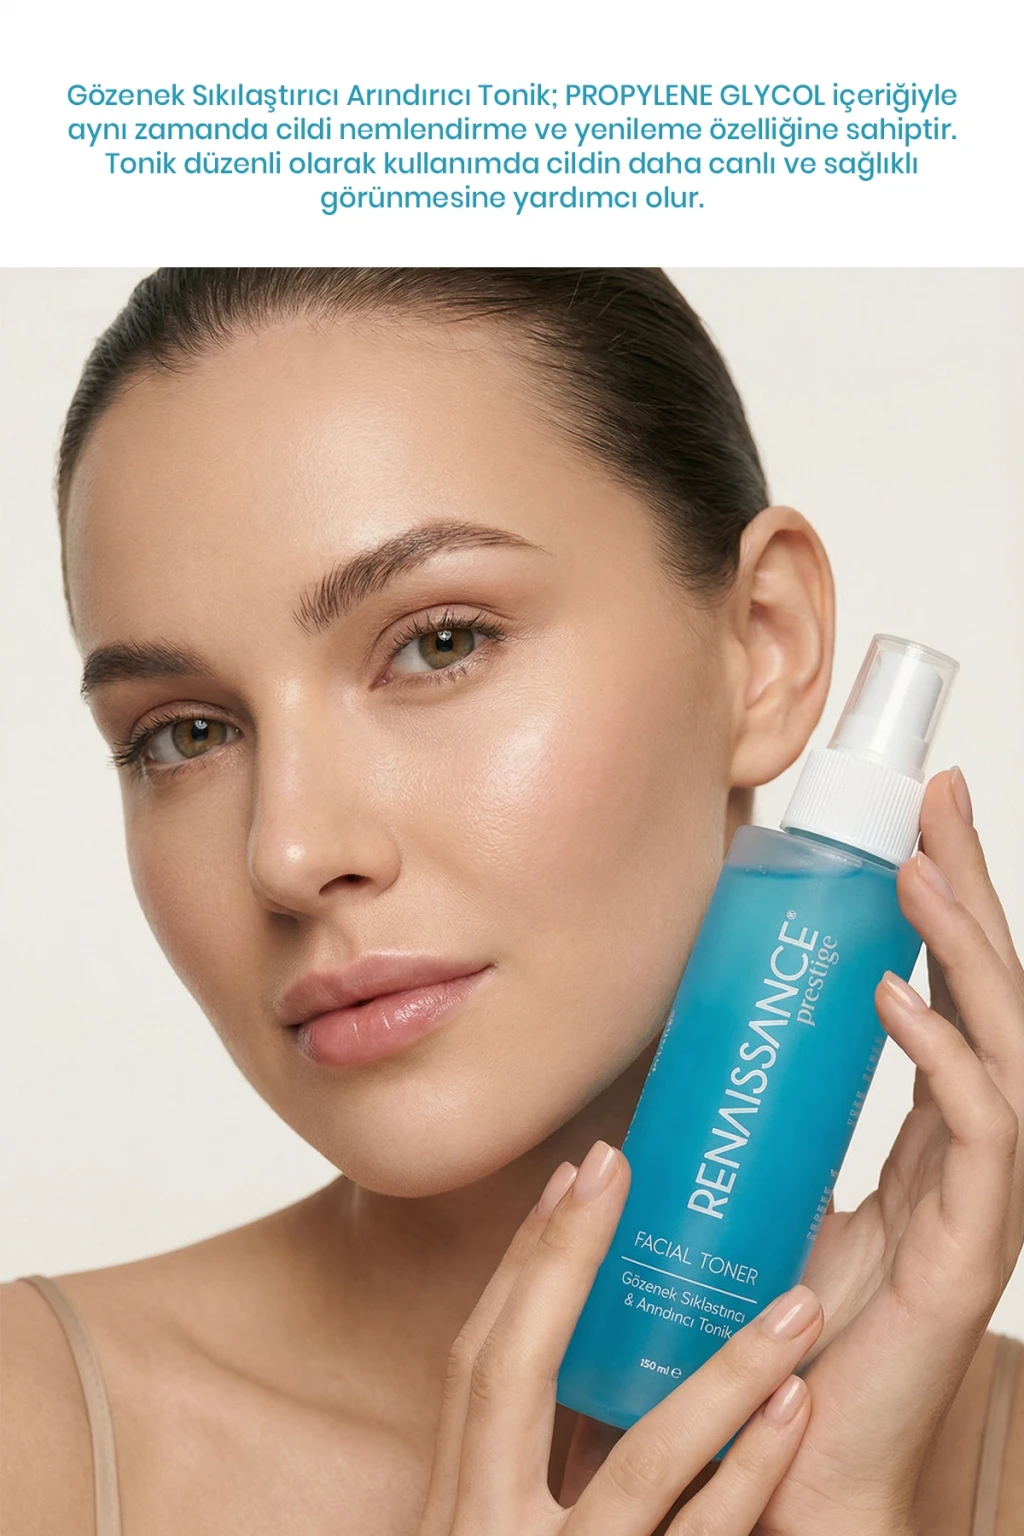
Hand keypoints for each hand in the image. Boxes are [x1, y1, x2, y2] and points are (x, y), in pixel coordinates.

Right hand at [416, 1140, 823, 1535]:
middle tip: (620, 1163)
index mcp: (460, 1509)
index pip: (479, 1361)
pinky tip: (794, 1409)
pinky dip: (745, 1474)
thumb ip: (535, 1475)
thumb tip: (596, 1362)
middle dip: (561, 1261)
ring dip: (722, 1374)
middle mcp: (490, 1535)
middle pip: (510, 1378)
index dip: (520, 1263)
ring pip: (639, 1465)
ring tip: (794, 1303)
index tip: (573, 1176)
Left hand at [748, 766, 1023, 1534]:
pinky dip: (944, 1057)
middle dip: (969, 891)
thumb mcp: (777, 1188)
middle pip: (990, 995)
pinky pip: (979, 1135)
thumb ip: (767, 1119)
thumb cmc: (785, 1325)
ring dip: (963, 950)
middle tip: (938, 797)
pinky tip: (902, 997)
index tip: (917, 818)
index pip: (953, 991)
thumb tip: (705, 1036)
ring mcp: (977, 1199)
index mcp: (930, 1132)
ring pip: (1001, 1045)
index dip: (944, 905)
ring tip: (920, 871)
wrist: (794, 1460)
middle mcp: (967, 1151)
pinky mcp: (965, 1252)